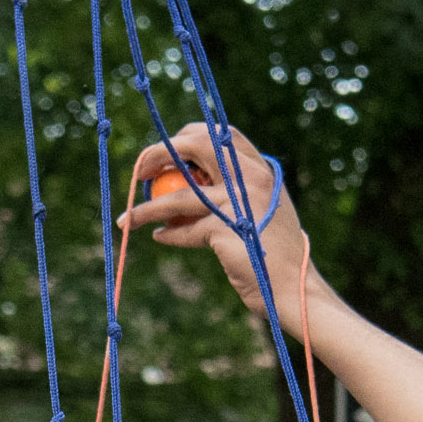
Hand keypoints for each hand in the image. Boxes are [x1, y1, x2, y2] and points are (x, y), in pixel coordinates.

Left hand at [118, 123, 323, 337]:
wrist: (294, 287)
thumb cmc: (277, 254)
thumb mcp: (264, 213)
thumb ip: (241, 192)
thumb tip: (201, 183)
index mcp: (261, 170)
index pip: (222, 134)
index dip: (189, 136)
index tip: (170, 150)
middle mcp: (251, 179)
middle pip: (196, 145)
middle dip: (161, 153)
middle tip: (141, 170)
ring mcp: (237, 203)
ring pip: (179, 196)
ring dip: (147, 207)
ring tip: (128, 218)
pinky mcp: (224, 231)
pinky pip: (184, 230)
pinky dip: (168, 235)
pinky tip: (158, 236)